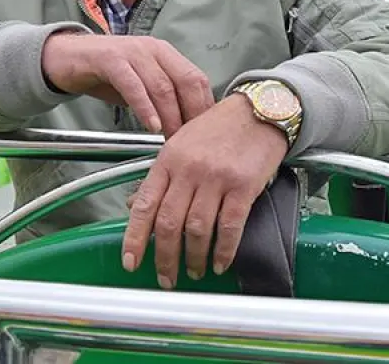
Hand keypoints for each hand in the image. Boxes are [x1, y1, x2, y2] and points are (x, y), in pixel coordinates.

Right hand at [40, 32, 212, 135]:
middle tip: (191, 143)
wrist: (64, 57)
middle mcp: (154, 49)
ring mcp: (132, 52)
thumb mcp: (141, 85)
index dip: (205, 108)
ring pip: (162, 85)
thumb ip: (163, 98)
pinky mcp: (110, 59)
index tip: (206, 135)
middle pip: (186, 81)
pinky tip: (152, 126)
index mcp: (166, 54)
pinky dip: (145, 107)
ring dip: (170, 116)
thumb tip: (188, 128)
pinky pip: (133, 85)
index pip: (198, 80)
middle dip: (192, 114)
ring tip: (172, 141)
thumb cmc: (106, 75)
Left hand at [121, 96, 288, 288]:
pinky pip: (229, 226)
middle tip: (166, 278)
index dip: (134, 238)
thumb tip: (134, 205)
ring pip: (197, 229)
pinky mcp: (243, 186)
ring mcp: (216, 178)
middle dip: (165, 257)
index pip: (144, 205)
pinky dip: (223, 250)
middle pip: (169, 223)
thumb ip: (160, 176)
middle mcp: (188, 169)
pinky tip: (219, 262)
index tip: (130, 261)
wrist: (258, 111)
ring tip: (195, 271)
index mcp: (168, 159)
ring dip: (194, 257)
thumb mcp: (180, 144)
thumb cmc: (219, 128)